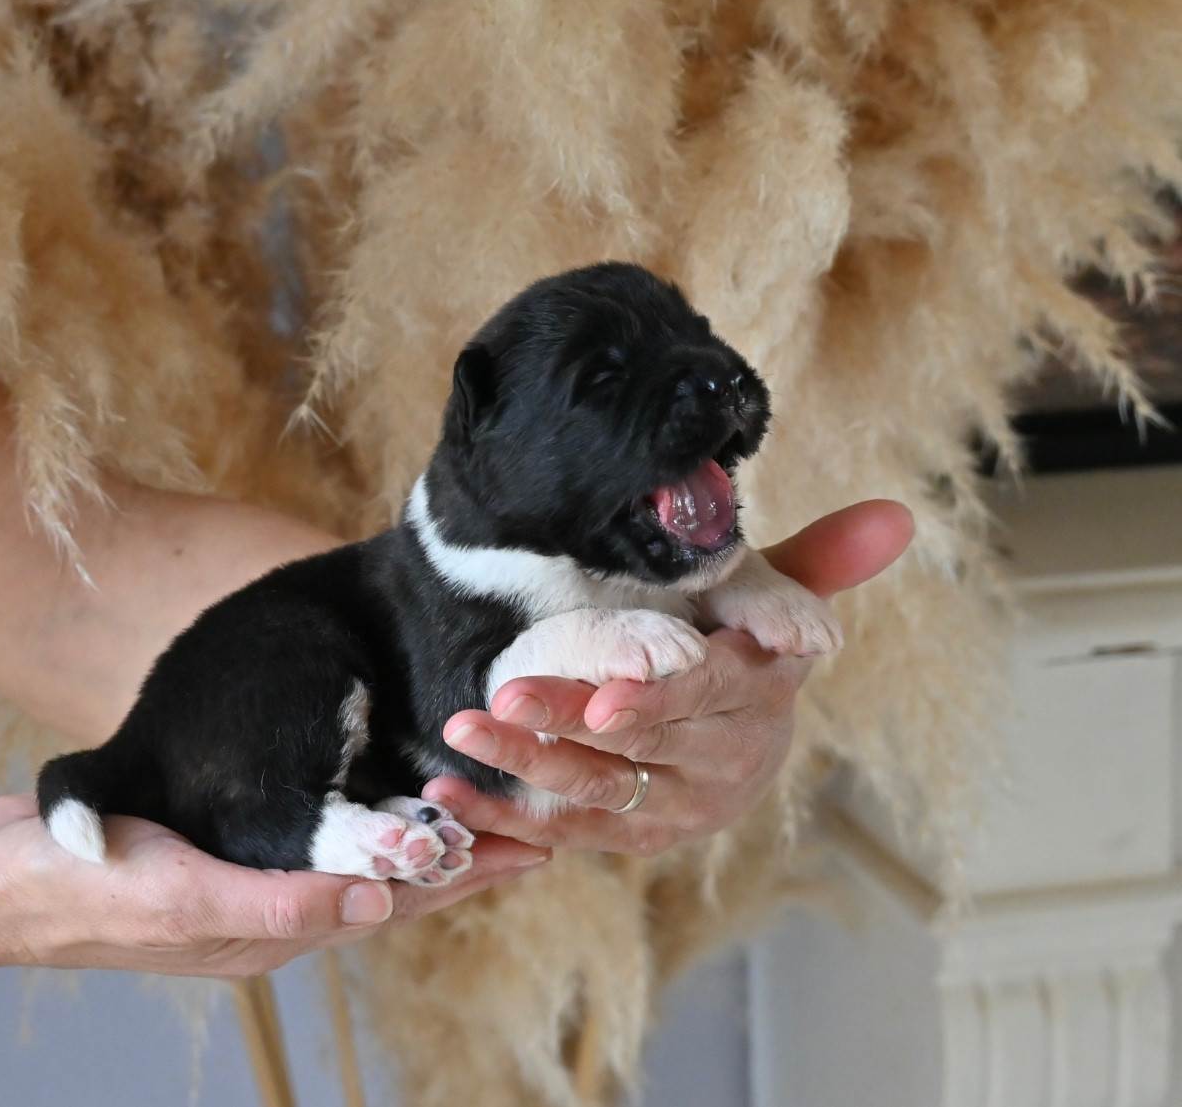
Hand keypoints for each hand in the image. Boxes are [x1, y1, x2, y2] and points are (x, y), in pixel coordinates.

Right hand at [0, 796, 550, 977]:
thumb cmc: (82, 887)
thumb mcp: (182, 895)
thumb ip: (276, 902)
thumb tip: (372, 899)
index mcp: (269, 934)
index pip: (392, 905)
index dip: (463, 875)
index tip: (532, 844)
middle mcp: (269, 915)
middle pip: (390, 888)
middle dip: (464, 860)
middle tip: (536, 824)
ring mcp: (247, 886)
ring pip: (359, 863)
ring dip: (423, 840)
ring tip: (482, 810)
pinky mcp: (223, 851)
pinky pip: (316, 840)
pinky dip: (365, 823)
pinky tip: (384, 795)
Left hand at [420, 500, 914, 856]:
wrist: (737, 744)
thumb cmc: (744, 656)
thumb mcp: (776, 610)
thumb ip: (818, 566)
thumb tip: (898, 514)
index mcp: (752, 701)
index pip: (704, 699)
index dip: (659, 701)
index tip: (607, 700)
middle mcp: (716, 767)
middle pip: (638, 749)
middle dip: (567, 726)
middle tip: (502, 697)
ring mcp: (668, 810)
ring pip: (593, 792)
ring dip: (524, 765)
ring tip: (461, 732)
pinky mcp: (623, 837)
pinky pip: (560, 831)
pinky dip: (504, 817)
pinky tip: (451, 790)